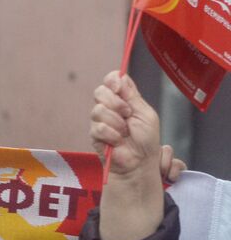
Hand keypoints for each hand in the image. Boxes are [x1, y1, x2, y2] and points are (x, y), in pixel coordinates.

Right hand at [90, 71, 167, 239]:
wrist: (139, 164)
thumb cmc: (146, 141)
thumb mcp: (145, 113)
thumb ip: (132, 95)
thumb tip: (120, 75)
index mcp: (123, 100)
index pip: (111, 81)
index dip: (112, 80)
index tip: (118, 86)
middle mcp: (109, 108)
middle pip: (100, 91)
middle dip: (115, 102)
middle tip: (127, 113)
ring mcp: (99, 121)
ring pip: (97, 109)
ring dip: (116, 121)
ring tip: (125, 133)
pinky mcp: (94, 135)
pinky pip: (97, 127)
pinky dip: (111, 134)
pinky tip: (117, 141)